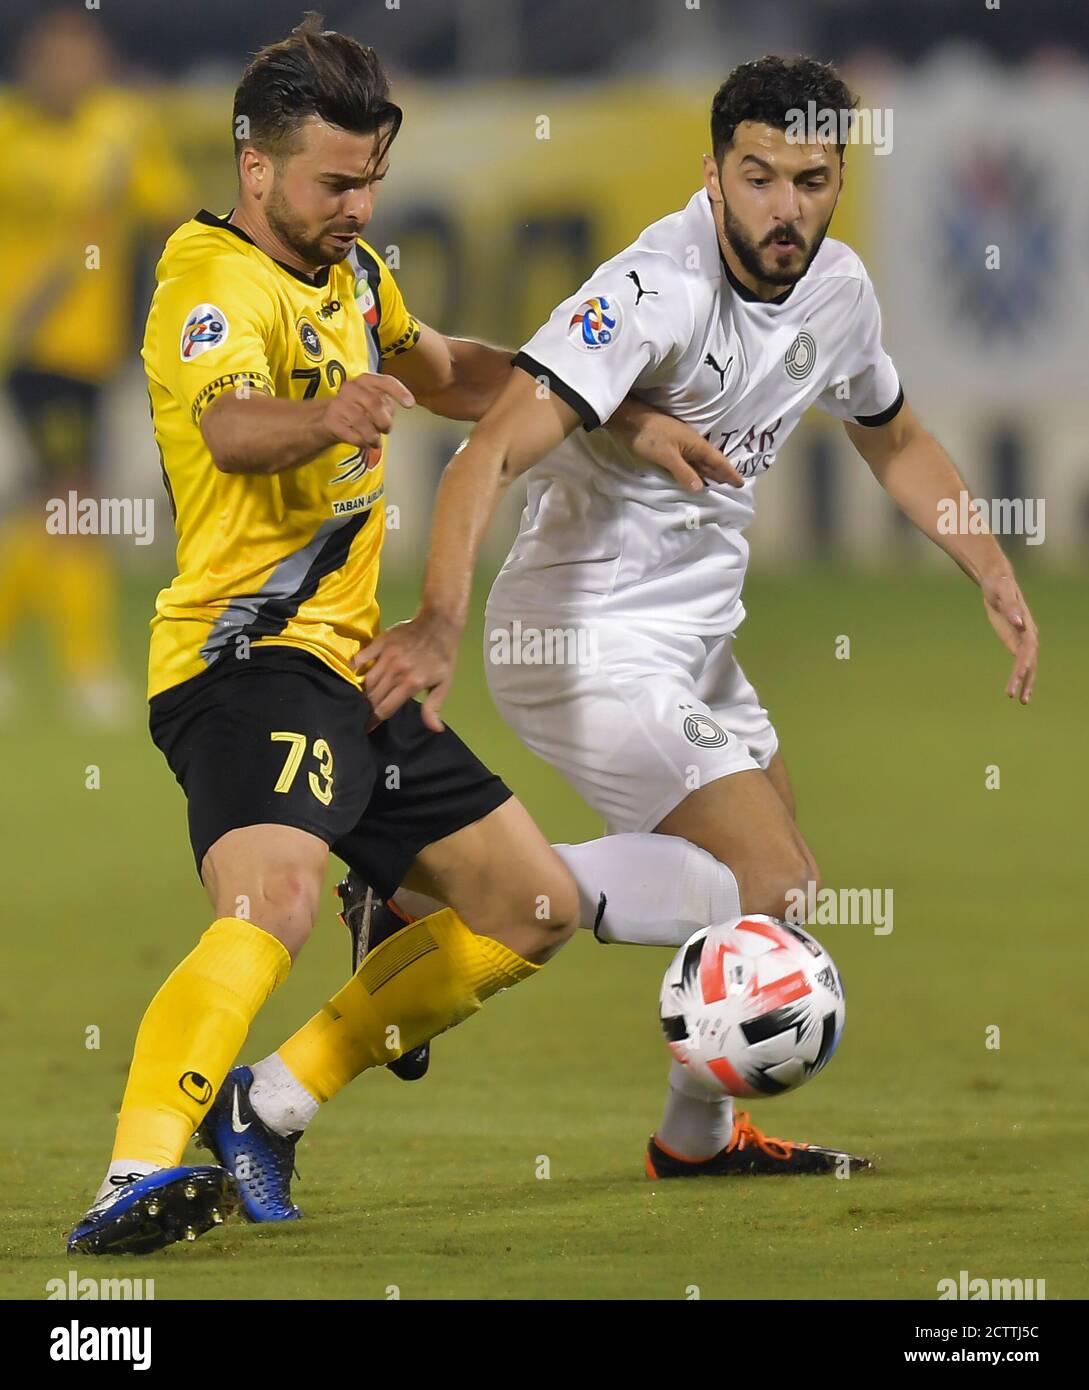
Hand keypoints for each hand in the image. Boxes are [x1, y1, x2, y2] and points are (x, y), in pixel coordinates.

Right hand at [322, 372, 415, 449]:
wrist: (328, 418)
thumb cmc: (357, 409)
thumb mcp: (373, 401)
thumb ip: (386, 405)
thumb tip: (390, 415)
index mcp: (365, 380)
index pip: (385, 382)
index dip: (399, 392)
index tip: (410, 404)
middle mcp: (351, 388)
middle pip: (375, 404)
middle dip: (385, 422)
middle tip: (386, 430)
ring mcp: (339, 404)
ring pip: (363, 423)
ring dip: (374, 437)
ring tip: (375, 441)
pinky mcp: (332, 421)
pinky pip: (353, 436)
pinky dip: (363, 443)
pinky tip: (363, 442)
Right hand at [350, 611, 460, 730]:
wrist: (439, 623)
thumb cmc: (443, 656)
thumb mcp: (444, 683)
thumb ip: (434, 707)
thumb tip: (435, 729)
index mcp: (411, 683)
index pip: (386, 708)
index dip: (374, 721)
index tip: (366, 729)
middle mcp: (397, 671)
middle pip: (373, 696)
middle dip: (366, 709)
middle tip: (359, 717)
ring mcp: (387, 655)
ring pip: (367, 680)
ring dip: (361, 692)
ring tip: (356, 700)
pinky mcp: (381, 642)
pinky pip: (362, 656)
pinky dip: (355, 666)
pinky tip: (352, 673)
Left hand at [607, 400, 744, 490]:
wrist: (628, 418)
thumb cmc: (649, 436)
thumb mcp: (666, 456)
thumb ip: (683, 472)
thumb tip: (701, 488)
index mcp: (695, 444)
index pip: (718, 460)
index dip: (729, 472)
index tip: (741, 483)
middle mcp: (692, 443)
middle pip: (710, 461)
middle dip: (722, 473)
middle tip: (733, 486)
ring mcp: (681, 444)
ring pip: (699, 461)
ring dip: (708, 472)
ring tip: (717, 484)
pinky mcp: (670, 447)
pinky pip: (689, 461)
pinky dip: (695, 470)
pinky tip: (694, 477)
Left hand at [981, 572, 1037, 703]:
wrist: (997, 582)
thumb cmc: (999, 585)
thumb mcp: (1002, 593)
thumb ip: (1010, 607)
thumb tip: (1019, 622)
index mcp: (1027, 626)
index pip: (1028, 648)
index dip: (1025, 662)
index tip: (1020, 675)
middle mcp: (1029, 635)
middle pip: (1029, 661)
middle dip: (1025, 679)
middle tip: (1019, 698)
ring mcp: (1022, 640)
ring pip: (1027, 665)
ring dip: (1025, 682)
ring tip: (1021, 701)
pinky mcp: (1014, 641)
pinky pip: (1019, 662)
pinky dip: (1019, 676)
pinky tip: (1015, 688)